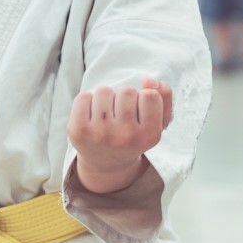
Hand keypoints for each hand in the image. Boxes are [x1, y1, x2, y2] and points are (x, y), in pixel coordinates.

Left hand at [68, 76, 171, 193]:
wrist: (106, 164)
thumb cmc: (134, 136)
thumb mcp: (157, 121)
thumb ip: (163, 96)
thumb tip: (148, 79)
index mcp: (149, 136)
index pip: (150, 95)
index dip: (144, 98)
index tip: (140, 112)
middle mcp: (125, 137)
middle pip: (127, 90)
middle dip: (124, 97)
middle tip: (121, 115)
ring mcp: (100, 134)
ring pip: (105, 90)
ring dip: (106, 98)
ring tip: (107, 115)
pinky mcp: (79, 130)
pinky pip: (84, 96)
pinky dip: (88, 101)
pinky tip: (92, 116)